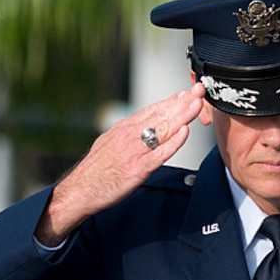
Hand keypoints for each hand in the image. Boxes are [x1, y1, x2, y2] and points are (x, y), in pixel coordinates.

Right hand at [37, 86, 206, 243]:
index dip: (171, 100)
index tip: (186, 92)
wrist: (80, 190)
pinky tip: (185, 132)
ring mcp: (134, 151)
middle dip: (183, 101)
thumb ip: (129, 134)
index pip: (152, 110)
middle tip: (199, 89)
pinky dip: (173, 142)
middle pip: (161, 115)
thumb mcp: (109, 142)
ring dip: (183, 115)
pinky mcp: (138, 169)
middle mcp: (129, 135)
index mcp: (123, 128)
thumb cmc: (95, 171)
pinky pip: (160, 153)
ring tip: (197, 104)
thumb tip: (145, 127)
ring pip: (163, 129)